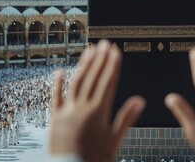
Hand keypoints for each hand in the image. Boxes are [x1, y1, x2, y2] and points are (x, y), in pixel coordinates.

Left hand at [50, 40, 144, 161]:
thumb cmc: (94, 159)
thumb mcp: (114, 141)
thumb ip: (126, 119)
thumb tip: (139, 101)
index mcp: (98, 112)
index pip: (107, 82)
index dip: (112, 65)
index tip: (115, 51)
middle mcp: (82, 108)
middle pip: (93, 78)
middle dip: (100, 59)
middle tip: (104, 44)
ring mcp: (67, 111)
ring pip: (76, 83)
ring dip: (84, 65)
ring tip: (90, 50)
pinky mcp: (55, 118)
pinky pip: (56, 97)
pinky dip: (58, 83)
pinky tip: (60, 71)